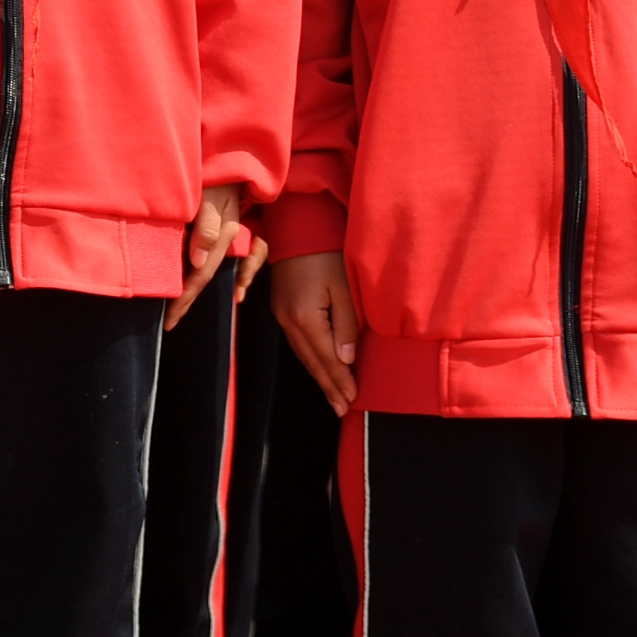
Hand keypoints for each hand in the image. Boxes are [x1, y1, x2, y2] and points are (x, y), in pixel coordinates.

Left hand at [167, 183, 250, 325]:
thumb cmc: (219, 170)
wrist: (235, 148)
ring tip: (187, 306)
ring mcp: (236, 230)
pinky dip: (243, 273)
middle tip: (171, 321)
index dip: (184, 297)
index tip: (169, 318)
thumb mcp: (212, 196)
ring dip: (205, 287)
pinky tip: (238, 291)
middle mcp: (231, 236)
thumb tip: (198, 264)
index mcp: (223, 233)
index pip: (199, 273)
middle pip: (207, 274)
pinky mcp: (238, 222)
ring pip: (225, 268)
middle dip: (189, 298)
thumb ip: (207, 228)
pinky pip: (248, 256)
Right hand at [271, 251, 359, 414]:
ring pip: (303, 355)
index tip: (354, 400)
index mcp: (305, 317)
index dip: (341, 381)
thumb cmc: (327, 254)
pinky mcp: (282, 308)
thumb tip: (346, 358)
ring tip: (334, 397)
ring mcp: (282, 315)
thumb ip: (346, 324)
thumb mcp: (345, 288)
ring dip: (319, 377)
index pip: (327, 358)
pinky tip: (319, 369)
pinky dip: (311, 360)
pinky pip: (297, 343)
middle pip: (312, 362)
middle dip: (329, 386)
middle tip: (343, 409)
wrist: (298, 227)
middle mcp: (289, 320)